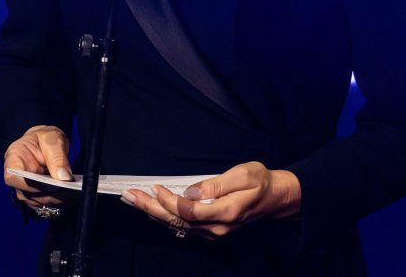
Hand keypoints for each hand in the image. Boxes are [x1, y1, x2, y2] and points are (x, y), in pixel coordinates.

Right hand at [2, 124, 74, 211]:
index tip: (49, 183)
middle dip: (49, 194)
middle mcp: (16, 178)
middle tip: (70, 189)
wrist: (47, 143)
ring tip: (75, 192)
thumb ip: (57, 156)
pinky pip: (47, 203)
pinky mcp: (37, 197)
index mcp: (13, 159)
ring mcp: (25, 190)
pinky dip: (60, 201)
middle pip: (28, 194)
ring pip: (38, 201)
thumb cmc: (45, 138)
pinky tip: (73, 195)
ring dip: (57, 199)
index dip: (29, 184)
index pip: (12, 177)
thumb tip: (64, 178)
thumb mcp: (52, 138)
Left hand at [120, 162, 300, 239]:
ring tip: (133, 200)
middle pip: (176, 221)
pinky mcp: (211, 229)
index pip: (188, 211)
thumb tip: (191, 191)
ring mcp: (213, 232)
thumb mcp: (243, 174)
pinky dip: (165, 217)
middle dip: (150, 208)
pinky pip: (183, 226)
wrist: (276, 199)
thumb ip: (216, 184)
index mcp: (225, 213)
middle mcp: (217, 227)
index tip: (156, 187)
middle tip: (129, 196)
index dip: (169, 201)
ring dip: (153, 213)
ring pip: (177, 225)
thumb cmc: (261, 182)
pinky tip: (153, 209)